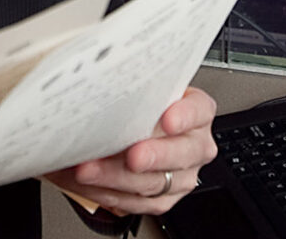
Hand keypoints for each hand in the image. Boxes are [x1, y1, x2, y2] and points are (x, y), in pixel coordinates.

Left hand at [43, 86, 217, 217]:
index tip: (168, 119)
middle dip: (152, 156)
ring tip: (89, 170)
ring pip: (153, 183)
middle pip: (180, 153)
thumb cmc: (140, 109)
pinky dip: (106, 193)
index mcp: (196, 113)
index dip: (185, 115)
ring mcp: (181, 176)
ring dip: (115, 177)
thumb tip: (98, 84)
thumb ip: (132, 90)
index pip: (199, 110)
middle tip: (132, 155)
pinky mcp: (162, 200)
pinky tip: (87, 183)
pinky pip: (135, 203)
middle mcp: (194, 146)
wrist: (136, 136)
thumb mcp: (143, 92)